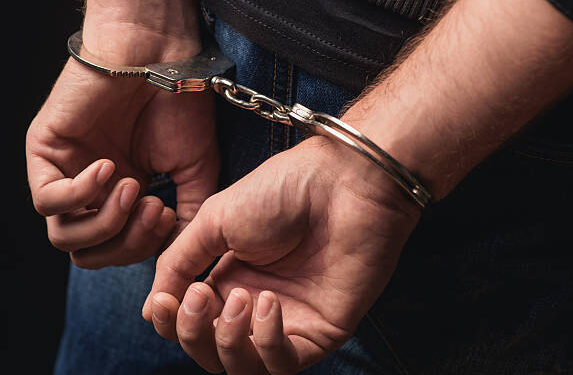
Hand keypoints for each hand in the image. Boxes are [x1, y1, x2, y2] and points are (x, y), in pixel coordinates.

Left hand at [26, 0, 217, 267]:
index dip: (143, 248)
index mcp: (122, 200)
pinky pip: (47, 200)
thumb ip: (187, 219)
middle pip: (88, 254)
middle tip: (155, 210)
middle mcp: (91, 192)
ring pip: (64, 236)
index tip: (169, 217)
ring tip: (134, 187)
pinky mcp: (44, 152)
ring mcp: (66, 173)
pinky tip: (110, 167)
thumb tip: (178, 256)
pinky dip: (81, 194)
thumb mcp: (195, 174)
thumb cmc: (181, 110)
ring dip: (106, 222)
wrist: (163, 60)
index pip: (117, 251)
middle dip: (126, 243)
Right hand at [143, 136, 420, 373]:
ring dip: (227, 340)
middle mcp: (255, 305)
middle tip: (197, 297)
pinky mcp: (321, 332)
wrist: (342, 183)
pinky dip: (267, 342)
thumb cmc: (282, 190)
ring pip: (242, 367)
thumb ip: (178, 263)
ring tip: (238, 297)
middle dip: (193, 332)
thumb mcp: (215, 220)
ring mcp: (289, 321)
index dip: (171, 321)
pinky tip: (268, 302)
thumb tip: (151, 309)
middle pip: (210, 350)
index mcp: (229, 278)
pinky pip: (283, 363)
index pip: (190, 322)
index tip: (164, 302)